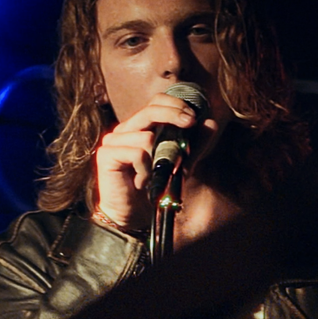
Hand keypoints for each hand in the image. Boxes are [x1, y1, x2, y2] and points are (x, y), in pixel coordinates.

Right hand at [92, 93, 214, 232]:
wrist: (133, 216)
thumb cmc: (154, 188)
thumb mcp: (181, 163)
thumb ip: (195, 143)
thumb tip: (211, 122)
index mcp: (139, 127)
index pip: (155, 102)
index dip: (175, 104)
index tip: (193, 117)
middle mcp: (124, 129)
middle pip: (150, 110)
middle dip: (174, 114)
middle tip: (189, 122)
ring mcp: (113, 140)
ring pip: (146, 136)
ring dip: (158, 159)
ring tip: (153, 176)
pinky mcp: (106, 154)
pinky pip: (136, 153)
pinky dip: (145, 170)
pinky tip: (141, 182)